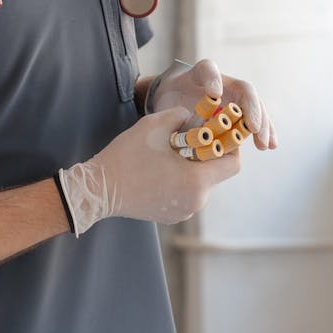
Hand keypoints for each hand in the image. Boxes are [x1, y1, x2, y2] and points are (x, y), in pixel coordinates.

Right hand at [58, 107, 239, 234]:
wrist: (99, 189)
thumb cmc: (127, 156)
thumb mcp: (153, 126)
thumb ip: (179, 116)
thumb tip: (190, 115)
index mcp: (197, 180)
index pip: (233, 164)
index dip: (231, 146)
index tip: (219, 133)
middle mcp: (196, 201)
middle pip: (215, 174)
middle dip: (207, 155)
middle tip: (190, 139)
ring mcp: (184, 212)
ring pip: (200, 185)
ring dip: (192, 168)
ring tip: (170, 154)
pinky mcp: (172, 216)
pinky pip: (186, 195)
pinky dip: (180, 182)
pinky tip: (160, 170)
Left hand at [146, 58, 276, 150]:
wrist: (174, 107)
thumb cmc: (171, 102)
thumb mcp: (168, 99)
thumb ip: (176, 106)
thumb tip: (207, 104)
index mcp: (203, 74)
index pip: (208, 70)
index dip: (213, 80)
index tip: (214, 95)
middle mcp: (224, 83)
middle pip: (245, 92)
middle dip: (252, 111)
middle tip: (254, 129)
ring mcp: (235, 99)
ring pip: (255, 107)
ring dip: (263, 125)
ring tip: (265, 144)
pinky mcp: (239, 115)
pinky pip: (254, 122)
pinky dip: (263, 133)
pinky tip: (270, 146)